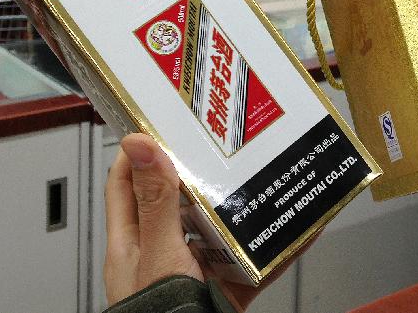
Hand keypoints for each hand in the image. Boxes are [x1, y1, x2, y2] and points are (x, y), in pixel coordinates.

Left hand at [104, 133, 266, 309]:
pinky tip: (291, 236)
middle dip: (201, 176)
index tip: (159, 125)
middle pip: (178, 203)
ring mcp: (193, 272)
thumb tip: (140, 147)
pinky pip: (250, 264)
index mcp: (131, 244)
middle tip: (221, 148)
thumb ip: (156, 204)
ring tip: (258, 184)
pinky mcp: (222, 291)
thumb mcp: (158, 254)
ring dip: (238, 212)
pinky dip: (271, 252)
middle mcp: (161, 254)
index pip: (126, 184)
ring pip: (217, 231)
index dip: (139, 153)